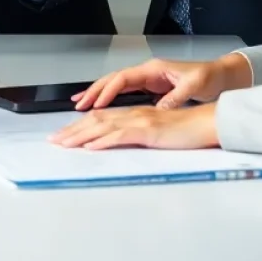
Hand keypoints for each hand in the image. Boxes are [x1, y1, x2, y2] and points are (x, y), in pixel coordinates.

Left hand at [50, 102, 219, 149]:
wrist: (207, 122)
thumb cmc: (187, 130)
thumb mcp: (158, 133)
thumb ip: (140, 135)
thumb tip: (122, 142)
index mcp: (134, 114)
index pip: (101, 118)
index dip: (80, 126)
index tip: (64, 135)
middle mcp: (133, 113)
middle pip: (95, 120)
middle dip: (72, 130)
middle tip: (54, 140)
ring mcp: (139, 120)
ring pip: (102, 126)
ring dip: (80, 135)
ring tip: (64, 144)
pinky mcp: (148, 130)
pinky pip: (120, 135)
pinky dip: (103, 140)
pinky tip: (90, 146)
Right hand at [74, 53, 252, 110]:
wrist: (220, 75)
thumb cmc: (208, 77)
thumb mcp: (193, 86)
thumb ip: (175, 98)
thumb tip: (158, 110)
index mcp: (153, 69)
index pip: (123, 78)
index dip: (108, 90)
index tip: (97, 103)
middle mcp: (147, 71)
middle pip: (113, 79)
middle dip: (94, 91)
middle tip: (78, 104)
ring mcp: (147, 79)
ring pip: (116, 85)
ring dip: (98, 93)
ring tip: (81, 104)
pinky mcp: (151, 87)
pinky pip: (124, 92)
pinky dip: (110, 97)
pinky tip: (101, 105)